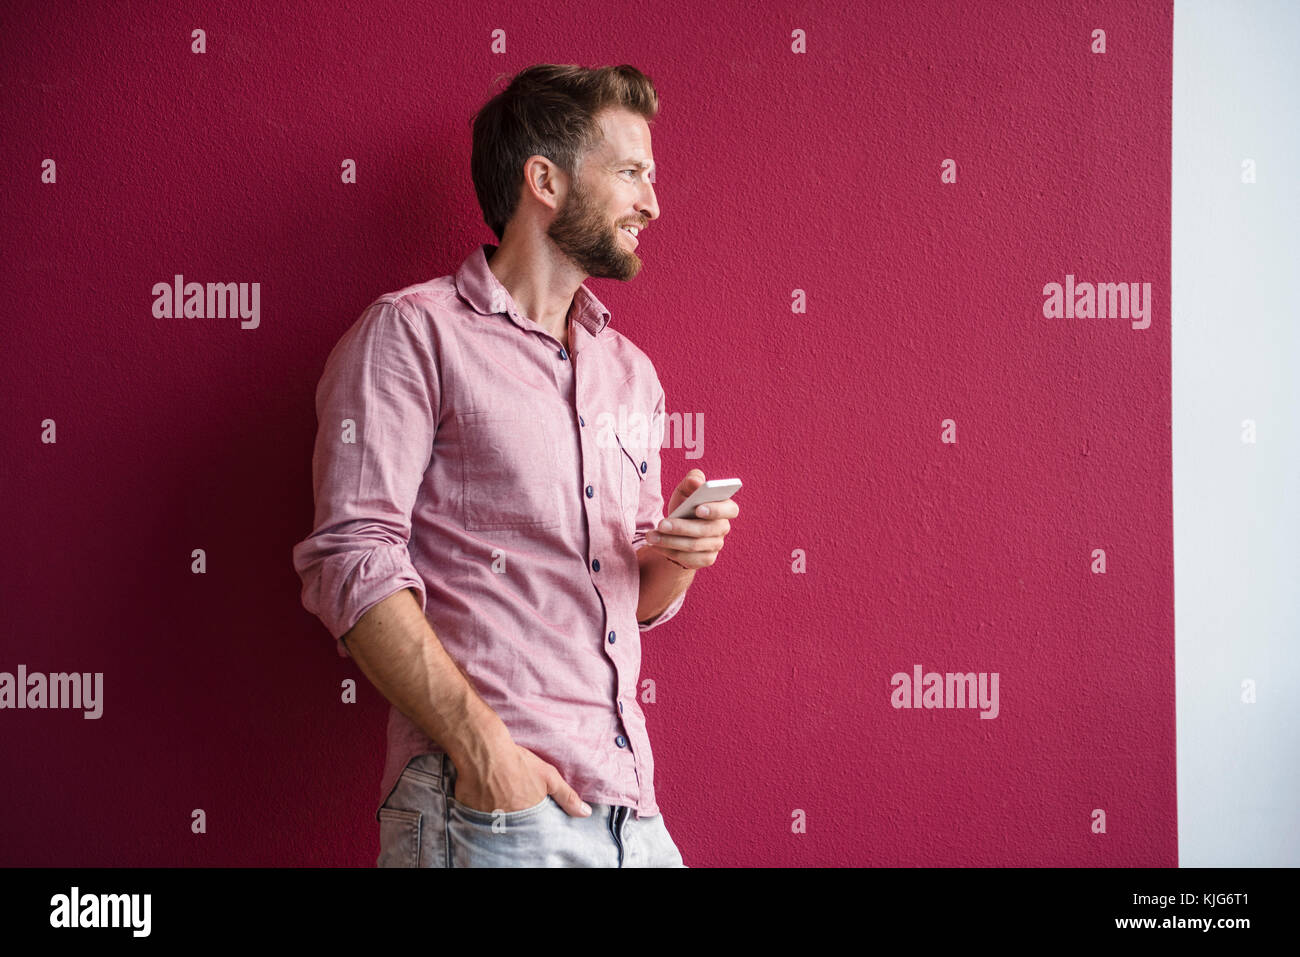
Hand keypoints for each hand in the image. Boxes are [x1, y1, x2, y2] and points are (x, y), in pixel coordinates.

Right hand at [451, 740, 591, 817]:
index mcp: (528, 815)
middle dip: (516, 817)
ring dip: (499, 815)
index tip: (529, 809)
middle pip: (515, 826)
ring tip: (499, 798)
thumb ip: (567, 797)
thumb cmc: (518, 761)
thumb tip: (586, 814)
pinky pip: (477, 818)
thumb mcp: (549, 777)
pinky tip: (484, 798)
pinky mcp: (470, 811)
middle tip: (514, 801)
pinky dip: (481, 811)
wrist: (484, 749)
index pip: (534, 829)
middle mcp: (508, 820)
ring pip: (496, 823)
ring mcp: (487, 817)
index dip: (533, 819)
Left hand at [647, 469, 738, 569]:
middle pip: (706, 530)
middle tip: (661, 524)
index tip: (698, 508)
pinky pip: (689, 559)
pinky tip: (657, 546)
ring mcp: (716, 545)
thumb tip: (697, 482)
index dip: (716, 510)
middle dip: (681, 527)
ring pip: (694, 546)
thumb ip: (692, 480)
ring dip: (670, 541)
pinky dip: (670, 552)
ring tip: (651, 536)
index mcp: (725, 507)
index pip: (730, 510)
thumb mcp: (686, 490)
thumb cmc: (685, 505)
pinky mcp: (706, 559)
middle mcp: (723, 527)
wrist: (677, 529)